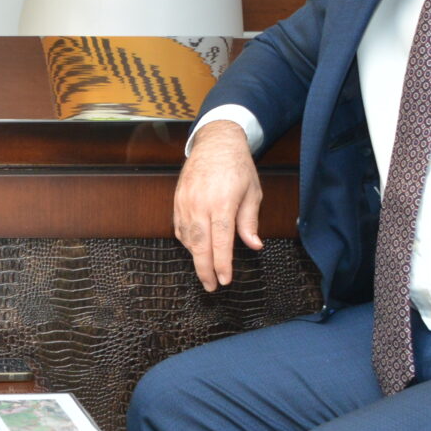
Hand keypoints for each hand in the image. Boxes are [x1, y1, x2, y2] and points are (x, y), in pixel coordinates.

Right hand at [173, 120, 262, 290]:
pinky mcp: (177, 200)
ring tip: (205, 271)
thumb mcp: (252, 192)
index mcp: (222, 203)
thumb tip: (254, 245)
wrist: (215, 142)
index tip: (225, 280)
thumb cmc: (237, 167)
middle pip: (199, 245)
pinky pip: (180, 228)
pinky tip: (195, 249)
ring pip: (187, 239)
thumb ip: (249, 221)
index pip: (221, 241)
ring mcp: (185, 202)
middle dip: (204, 269)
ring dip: (195, 257)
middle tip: (210, 287)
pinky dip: (187, 242)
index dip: (222, 264)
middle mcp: (200, 204)